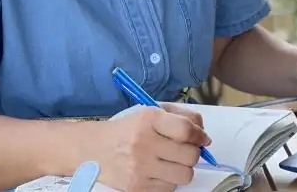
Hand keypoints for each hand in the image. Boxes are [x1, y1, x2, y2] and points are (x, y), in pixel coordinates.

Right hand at [92, 103, 210, 191]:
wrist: (94, 149)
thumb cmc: (128, 129)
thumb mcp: (150, 112)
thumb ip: (179, 116)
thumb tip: (202, 132)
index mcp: (149, 119)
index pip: (186, 129)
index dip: (200, 135)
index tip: (202, 138)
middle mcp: (144, 142)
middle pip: (190, 155)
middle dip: (193, 153)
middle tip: (185, 151)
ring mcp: (140, 167)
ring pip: (185, 175)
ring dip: (182, 169)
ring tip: (171, 162)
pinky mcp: (137, 187)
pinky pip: (170, 188)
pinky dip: (169, 181)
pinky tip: (158, 171)